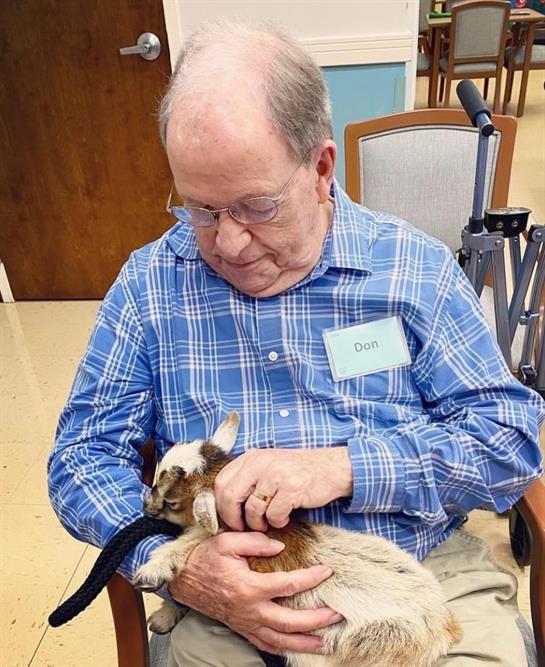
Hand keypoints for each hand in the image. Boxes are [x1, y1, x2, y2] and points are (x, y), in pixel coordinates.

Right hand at [168, 531, 340, 654]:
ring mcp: (245, 622)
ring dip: (303, 643)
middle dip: (316, 620)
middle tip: (336, 614)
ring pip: (279, 640)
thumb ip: (255, 541)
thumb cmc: (205, 557)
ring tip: (325, 643)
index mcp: (248, 587)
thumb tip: (280, 546)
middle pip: (289, 622)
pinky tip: (295, 647)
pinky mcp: (240, 628)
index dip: (310, 578)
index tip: (326, 571)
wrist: (182, 578)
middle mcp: (249, 610)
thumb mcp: (227, 540)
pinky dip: (282, 648)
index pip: (288, 585)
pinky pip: (264, 644)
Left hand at [214, 446, 351, 530]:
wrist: (332, 468)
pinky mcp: (292, 488)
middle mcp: (261, 462)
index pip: (221, 482)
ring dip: (258, 523)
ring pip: (252, 509)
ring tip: (268, 522)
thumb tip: (224, 505)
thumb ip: (247, 479)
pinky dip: (278, 522)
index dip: (221, 504)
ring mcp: (276, 474)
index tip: (229, 518)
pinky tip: (285, 517)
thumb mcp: (268, 466)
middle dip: (234, 518)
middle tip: (243, 528)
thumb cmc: (297, 472)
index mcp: (251, 457)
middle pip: (230, 496)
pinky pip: (273, 515)